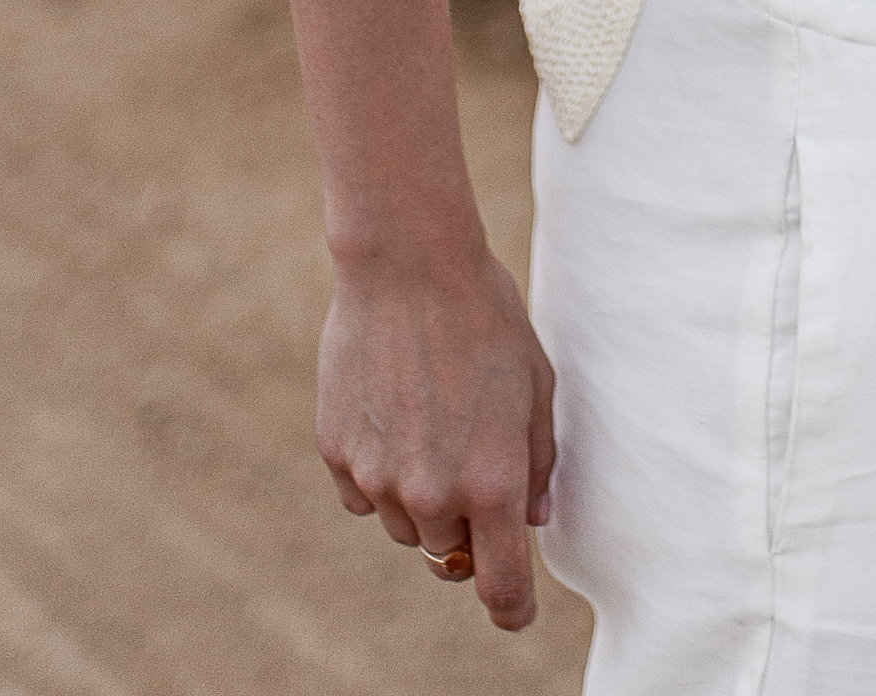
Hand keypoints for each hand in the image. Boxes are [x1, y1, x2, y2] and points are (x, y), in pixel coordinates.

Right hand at [316, 244, 557, 631]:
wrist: (409, 265)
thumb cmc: (487, 318)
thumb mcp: (535, 385)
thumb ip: (539, 461)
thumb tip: (533, 519)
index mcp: (491, 485)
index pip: (501, 587)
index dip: (512, 608)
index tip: (515, 610)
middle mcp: (432, 495)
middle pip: (450, 551)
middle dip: (467, 519)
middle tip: (473, 451)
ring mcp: (378, 477)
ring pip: (406, 524)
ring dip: (422, 496)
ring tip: (433, 417)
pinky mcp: (336, 454)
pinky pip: (364, 493)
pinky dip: (381, 470)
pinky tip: (394, 409)